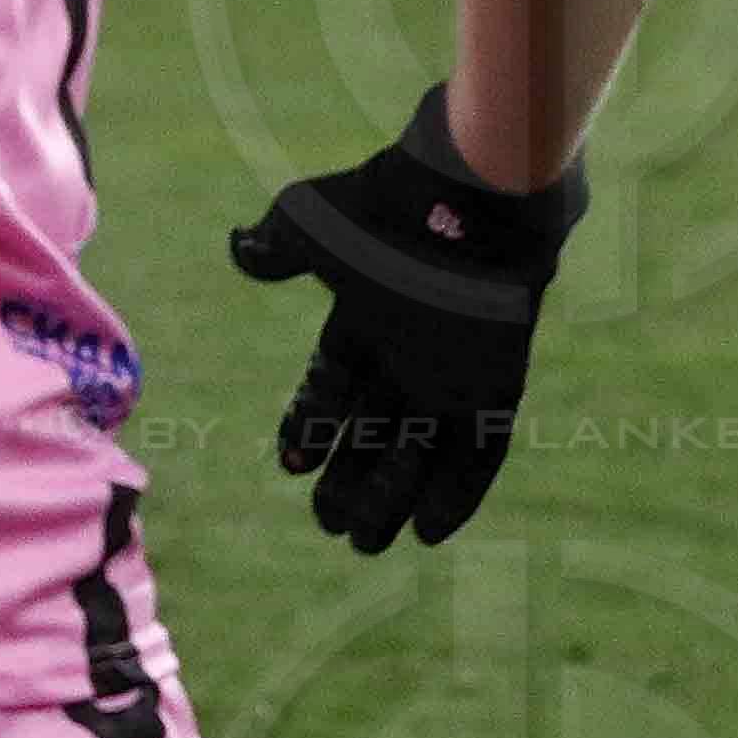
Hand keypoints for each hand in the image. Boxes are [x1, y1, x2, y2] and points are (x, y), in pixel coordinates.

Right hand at [224, 87, 585, 553]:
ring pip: (421, 453)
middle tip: (331, 525)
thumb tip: (240, 249)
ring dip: (394, 497)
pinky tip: (429, 532)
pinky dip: (457, 492)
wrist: (470, 194)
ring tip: (367, 543)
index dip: (310, 429)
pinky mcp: (496, 385)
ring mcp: (454, 373)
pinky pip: (480, 451)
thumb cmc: (386, 205)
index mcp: (365, 322)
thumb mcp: (313, 223)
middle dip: (351, 482)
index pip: (333, 390)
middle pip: (376, 435)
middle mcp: (409, 356)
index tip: (292, 466)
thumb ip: (277, 246)